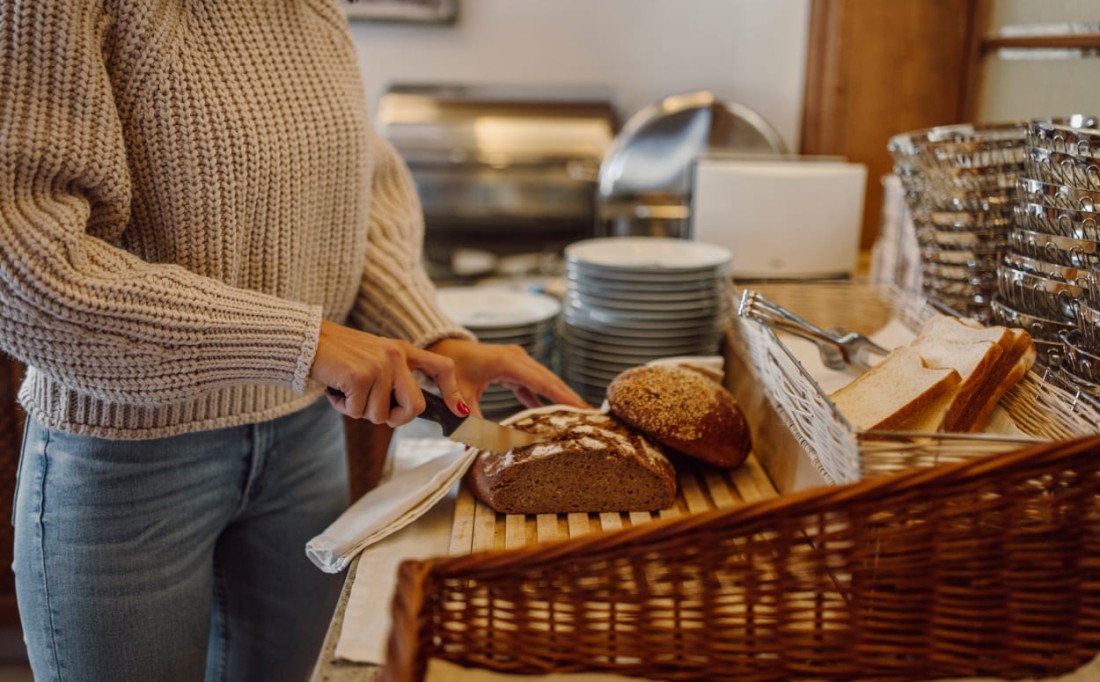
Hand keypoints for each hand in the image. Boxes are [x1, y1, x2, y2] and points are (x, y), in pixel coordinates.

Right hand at [309, 321, 467, 426]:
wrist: (306, 339)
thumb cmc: (337, 355)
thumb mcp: (374, 359)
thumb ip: (392, 378)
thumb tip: (404, 411)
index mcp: (402, 350)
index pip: (442, 367)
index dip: (452, 392)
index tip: (458, 411)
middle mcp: (396, 356)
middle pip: (414, 407)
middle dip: (395, 419)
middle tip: (374, 410)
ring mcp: (380, 365)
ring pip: (380, 415)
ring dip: (359, 410)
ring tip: (346, 390)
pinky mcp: (360, 376)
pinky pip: (358, 411)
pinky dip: (343, 407)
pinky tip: (336, 389)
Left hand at [426, 338, 589, 415]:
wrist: (441, 346)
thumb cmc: (450, 366)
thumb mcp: (461, 393)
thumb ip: (470, 420)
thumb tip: (473, 447)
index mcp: (508, 363)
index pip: (542, 382)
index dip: (563, 396)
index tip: (582, 408)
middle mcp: (517, 358)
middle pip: (549, 380)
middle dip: (569, 397)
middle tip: (591, 414)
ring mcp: (517, 360)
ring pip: (544, 380)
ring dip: (558, 396)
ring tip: (577, 414)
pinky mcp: (513, 366)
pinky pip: (533, 382)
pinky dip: (541, 395)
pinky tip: (549, 412)